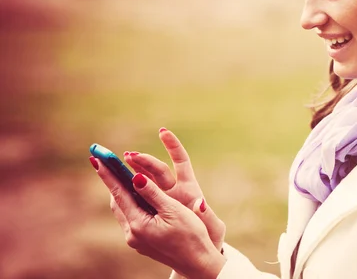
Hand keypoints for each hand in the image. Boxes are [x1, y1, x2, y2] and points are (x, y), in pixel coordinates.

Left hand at [91, 157, 225, 278]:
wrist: (198, 262)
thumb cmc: (191, 235)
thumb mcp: (173, 210)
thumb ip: (153, 194)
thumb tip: (136, 177)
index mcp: (139, 224)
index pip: (119, 193)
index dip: (108, 174)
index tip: (97, 158)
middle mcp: (133, 233)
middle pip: (117, 201)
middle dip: (111, 180)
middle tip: (104, 161)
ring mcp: (136, 239)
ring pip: (123, 209)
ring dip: (120, 191)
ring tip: (116, 173)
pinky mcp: (142, 241)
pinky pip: (131, 216)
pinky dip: (130, 201)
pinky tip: (133, 194)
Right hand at [123, 128, 224, 250]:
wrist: (198, 251)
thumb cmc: (209, 236)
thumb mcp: (212, 226)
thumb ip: (206, 215)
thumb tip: (199, 203)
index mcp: (190, 189)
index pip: (181, 161)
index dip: (173, 146)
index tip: (163, 131)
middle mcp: (174, 190)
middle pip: (158, 170)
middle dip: (144, 160)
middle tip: (128, 155)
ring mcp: (162, 199)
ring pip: (145, 180)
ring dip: (133, 170)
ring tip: (120, 161)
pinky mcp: (152, 211)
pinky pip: (138, 196)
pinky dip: (129, 188)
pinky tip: (116, 184)